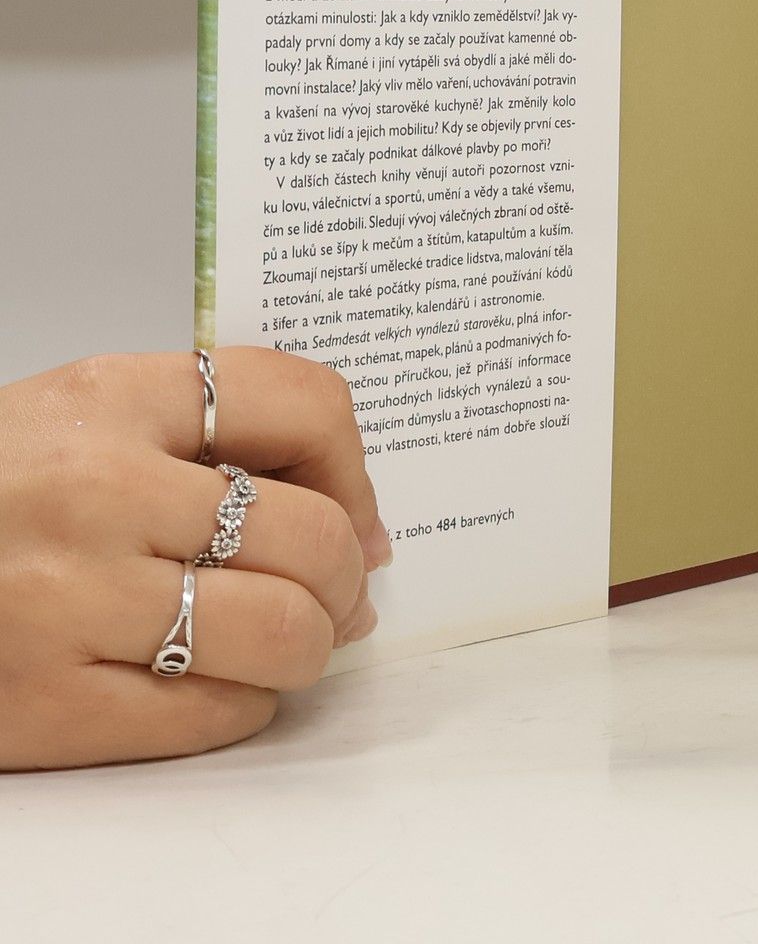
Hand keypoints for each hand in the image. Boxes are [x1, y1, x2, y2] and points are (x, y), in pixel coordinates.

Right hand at [0, 348, 389, 770]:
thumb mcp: (85, 417)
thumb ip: (208, 440)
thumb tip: (361, 527)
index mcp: (111, 398)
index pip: (302, 405)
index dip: (356, 471)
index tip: (359, 511)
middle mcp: (95, 493)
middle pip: (311, 536)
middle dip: (345, 576)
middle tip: (336, 592)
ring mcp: (66, 603)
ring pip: (282, 632)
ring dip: (310, 645)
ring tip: (289, 639)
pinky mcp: (42, 706)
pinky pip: (213, 713)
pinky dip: (245, 703)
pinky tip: (221, 682)